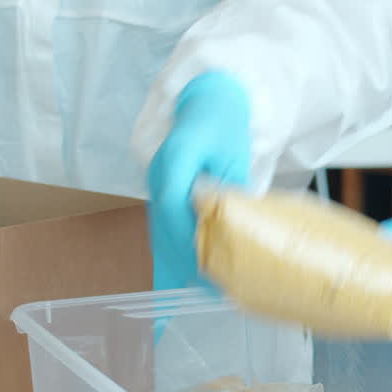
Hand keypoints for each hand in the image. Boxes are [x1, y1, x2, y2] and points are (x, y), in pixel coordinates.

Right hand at [147, 71, 251, 291]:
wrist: (208, 100)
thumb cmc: (225, 124)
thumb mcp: (235, 153)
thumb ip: (230, 187)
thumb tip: (234, 227)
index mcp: (175, 158)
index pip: (173, 205)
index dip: (187, 236)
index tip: (205, 262)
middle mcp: (158, 173)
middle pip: (161, 224)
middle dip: (181, 258)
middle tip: (205, 289)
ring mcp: (156, 183)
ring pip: (159, 230)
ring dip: (175, 260)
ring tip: (197, 291)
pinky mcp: (161, 192)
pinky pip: (162, 226)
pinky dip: (174, 250)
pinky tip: (186, 274)